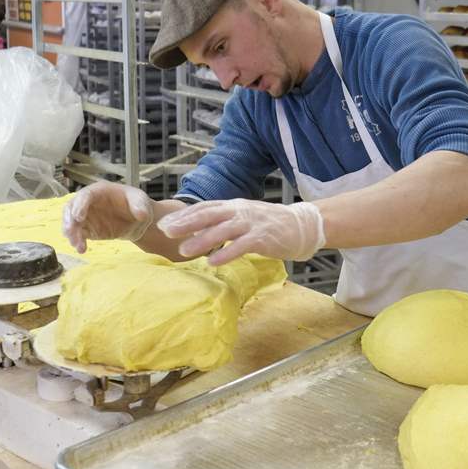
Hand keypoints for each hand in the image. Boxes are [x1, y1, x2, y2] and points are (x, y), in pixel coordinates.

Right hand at [62, 182, 154, 253]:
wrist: (136, 220)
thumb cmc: (137, 204)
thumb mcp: (141, 201)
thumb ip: (140, 206)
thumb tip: (141, 215)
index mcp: (100, 191)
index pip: (85, 195)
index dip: (80, 205)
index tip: (78, 217)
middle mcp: (88, 201)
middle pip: (71, 208)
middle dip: (69, 220)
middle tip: (70, 233)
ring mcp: (86, 215)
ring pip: (71, 222)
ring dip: (71, 234)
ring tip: (79, 246)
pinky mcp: (87, 228)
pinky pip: (77, 234)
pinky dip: (77, 241)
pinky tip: (82, 249)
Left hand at [156, 199, 324, 265]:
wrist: (303, 225)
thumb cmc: (271, 225)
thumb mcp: (245, 218)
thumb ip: (223, 223)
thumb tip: (198, 231)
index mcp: (234, 206)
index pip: (205, 207)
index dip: (184, 215)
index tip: (164, 223)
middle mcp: (241, 211)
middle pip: (209, 214)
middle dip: (186, 223)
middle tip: (166, 232)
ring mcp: (252, 223)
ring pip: (223, 230)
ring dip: (202, 240)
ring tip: (184, 251)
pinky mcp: (264, 237)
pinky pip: (242, 245)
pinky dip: (226, 253)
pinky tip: (213, 262)